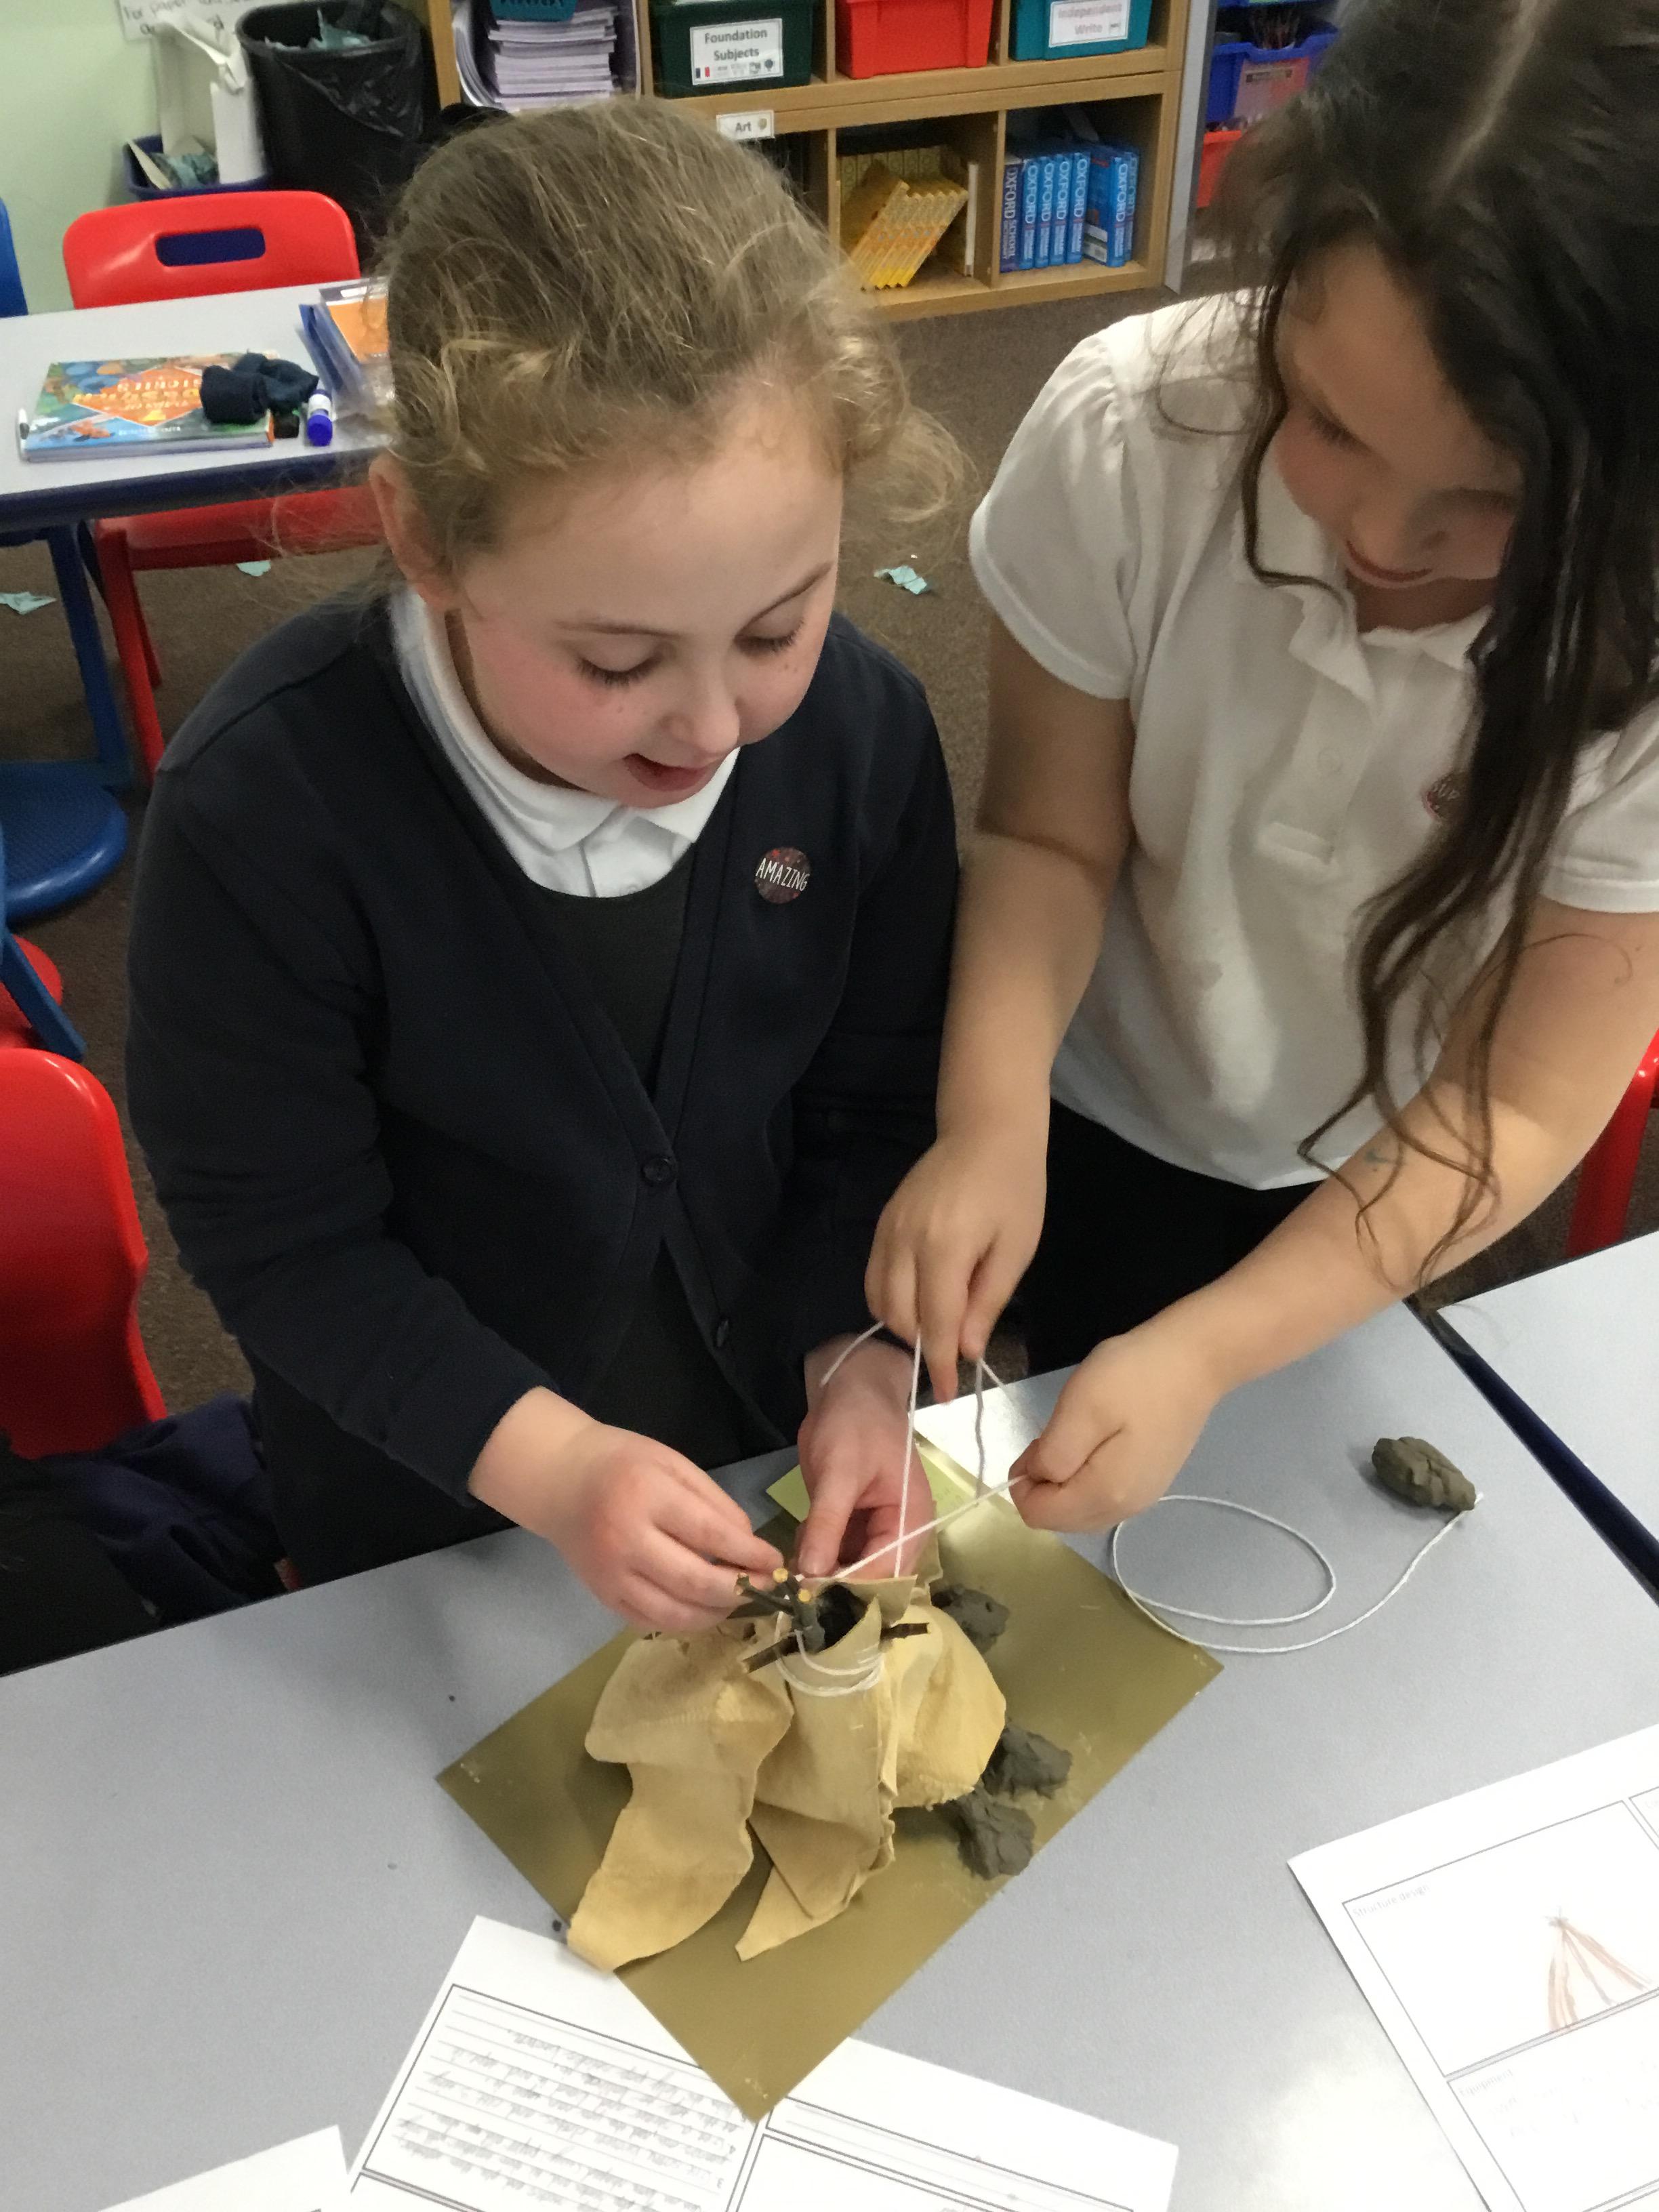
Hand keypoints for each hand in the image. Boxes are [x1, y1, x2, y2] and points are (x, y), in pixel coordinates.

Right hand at [468, 1388, 780, 1630]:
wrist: (558, 1479)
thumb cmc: (621, 1463)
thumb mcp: (673, 1463)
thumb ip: (713, 1502)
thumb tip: (748, 1546)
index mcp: (647, 1497)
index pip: (710, 1535)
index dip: (749, 1554)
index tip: (775, 1561)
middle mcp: (626, 1541)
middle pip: (695, 1583)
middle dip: (739, 1590)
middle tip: (765, 1586)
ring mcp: (611, 1575)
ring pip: (675, 1614)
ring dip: (716, 1613)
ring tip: (737, 1599)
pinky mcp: (602, 1597)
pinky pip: (651, 1622)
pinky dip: (684, 1620)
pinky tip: (703, 1606)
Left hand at [796, 1337, 929, 1579]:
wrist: (848, 1388)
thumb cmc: (855, 1423)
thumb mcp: (839, 1472)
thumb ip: (828, 1524)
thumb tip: (812, 1576)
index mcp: (910, 1523)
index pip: (884, 1575)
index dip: (849, 1591)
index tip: (808, 1599)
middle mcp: (896, 1535)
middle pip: (867, 1580)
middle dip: (831, 1583)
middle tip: (792, 1583)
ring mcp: (872, 1531)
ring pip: (845, 1570)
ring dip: (818, 1569)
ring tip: (791, 1560)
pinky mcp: (850, 1523)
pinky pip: (832, 1552)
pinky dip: (813, 1551)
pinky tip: (800, 1538)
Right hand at [866, 1129, 1046, 1404]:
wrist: (986, 1132)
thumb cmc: (1015, 1189)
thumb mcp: (1016, 1250)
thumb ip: (988, 1301)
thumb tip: (966, 1349)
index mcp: (945, 1247)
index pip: (934, 1322)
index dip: (941, 1363)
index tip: (950, 1392)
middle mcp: (905, 1240)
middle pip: (900, 1317)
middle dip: (925, 1344)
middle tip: (956, 1348)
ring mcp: (887, 1231)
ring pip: (879, 1301)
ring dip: (906, 1325)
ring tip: (940, 1323)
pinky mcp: (881, 1224)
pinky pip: (874, 1278)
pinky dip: (890, 1301)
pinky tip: (919, 1301)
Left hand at [1013, 1318, 1225, 1532]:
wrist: (1195, 1360)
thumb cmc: (1133, 1377)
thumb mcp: (1080, 1409)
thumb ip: (1052, 1455)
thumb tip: (1034, 1479)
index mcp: (1104, 1496)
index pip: (1039, 1515)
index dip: (1024, 1481)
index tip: (1038, 1440)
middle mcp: (1125, 1510)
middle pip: (1060, 1518)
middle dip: (1044, 1483)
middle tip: (1058, 1433)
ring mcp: (1142, 1499)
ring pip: (1080, 1510)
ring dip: (1065, 1480)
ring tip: (1078, 1432)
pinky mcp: (1150, 1483)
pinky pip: (1102, 1498)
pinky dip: (1086, 1478)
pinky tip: (1099, 1440)